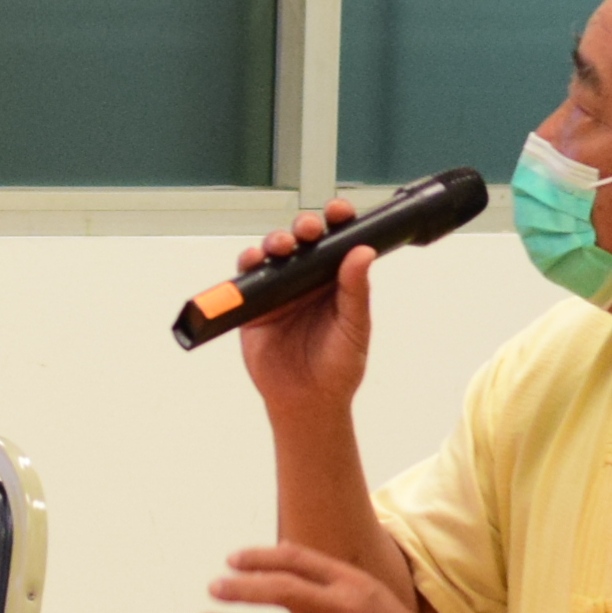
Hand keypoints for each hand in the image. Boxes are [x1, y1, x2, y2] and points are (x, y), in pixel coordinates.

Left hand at [203, 541, 446, 612]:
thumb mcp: (367, 593)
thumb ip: (326, 575)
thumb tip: (284, 547)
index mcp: (349, 583)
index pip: (296, 560)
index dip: (260, 557)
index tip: (232, 561)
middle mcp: (342, 607)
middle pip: (281, 589)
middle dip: (241, 587)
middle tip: (213, 587)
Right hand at [224, 203, 376, 418]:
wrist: (307, 402)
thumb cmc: (338, 368)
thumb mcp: (354, 328)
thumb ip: (356, 291)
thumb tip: (363, 253)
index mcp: (336, 281)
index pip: (338, 242)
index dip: (338, 220)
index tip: (339, 211)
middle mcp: (307, 280)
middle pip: (303, 240)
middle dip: (304, 226)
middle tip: (308, 228)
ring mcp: (280, 290)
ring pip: (274, 253)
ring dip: (275, 241)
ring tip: (281, 246)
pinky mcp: (255, 305)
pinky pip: (248, 277)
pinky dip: (249, 264)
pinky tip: (255, 260)